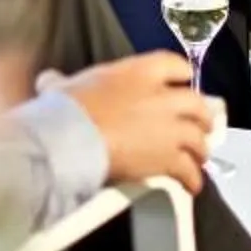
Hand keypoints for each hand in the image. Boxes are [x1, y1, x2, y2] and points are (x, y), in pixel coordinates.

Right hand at [59, 50, 213, 194]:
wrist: (71, 139)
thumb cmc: (66, 107)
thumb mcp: (65, 86)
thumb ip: (64, 82)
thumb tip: (49, 80)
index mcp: (141, 71)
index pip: (176, 65)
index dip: (182, 76)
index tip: (181, 84)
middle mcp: (164, 97)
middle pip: (196, 105)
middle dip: (201, 117)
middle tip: (200, 127)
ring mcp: (170, 128)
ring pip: (198, 139)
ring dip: (200, 150)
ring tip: (198, 159)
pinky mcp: (169, 158)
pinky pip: (188, 169)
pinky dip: (192, 178)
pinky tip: (192, 185)